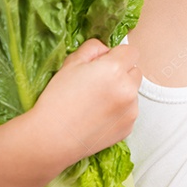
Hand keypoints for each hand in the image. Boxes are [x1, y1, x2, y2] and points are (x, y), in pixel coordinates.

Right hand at [30, 38, 140, 164]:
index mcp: (115, 69)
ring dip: (122, 92)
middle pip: (135, 71)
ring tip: (96, 102)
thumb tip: (107, 50)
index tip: (104, 63)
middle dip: (122, 73)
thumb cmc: (58, 98)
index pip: (131, 52)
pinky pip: (129, 111)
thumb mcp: (71, 63)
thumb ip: (93, 49)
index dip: (117, 55)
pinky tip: (98, 116)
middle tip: (99, 83)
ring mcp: (131, 110)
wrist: (52, 137)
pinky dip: (119, 111)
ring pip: (133, 92)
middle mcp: (128, 89)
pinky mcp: (129, 127)